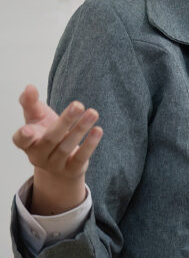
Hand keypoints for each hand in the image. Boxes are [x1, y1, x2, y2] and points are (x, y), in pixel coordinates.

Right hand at [12, 85, 102, 215]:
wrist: (59, 164)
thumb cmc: (46, 134)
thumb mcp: (37, 119)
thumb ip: (31, 104)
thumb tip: (29, 87)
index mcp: (28, 143)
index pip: (21, 140)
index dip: (24, 136)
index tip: (28, 129)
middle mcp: (38, 155)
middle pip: (51, 139)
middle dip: (65, 121)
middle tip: (78, 105)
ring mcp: (54, 165)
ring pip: (67, 147)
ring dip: (81, 128)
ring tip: (93, 113)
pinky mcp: (71, 170)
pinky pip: (81, 157)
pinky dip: (90, 144)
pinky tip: (98, 130)